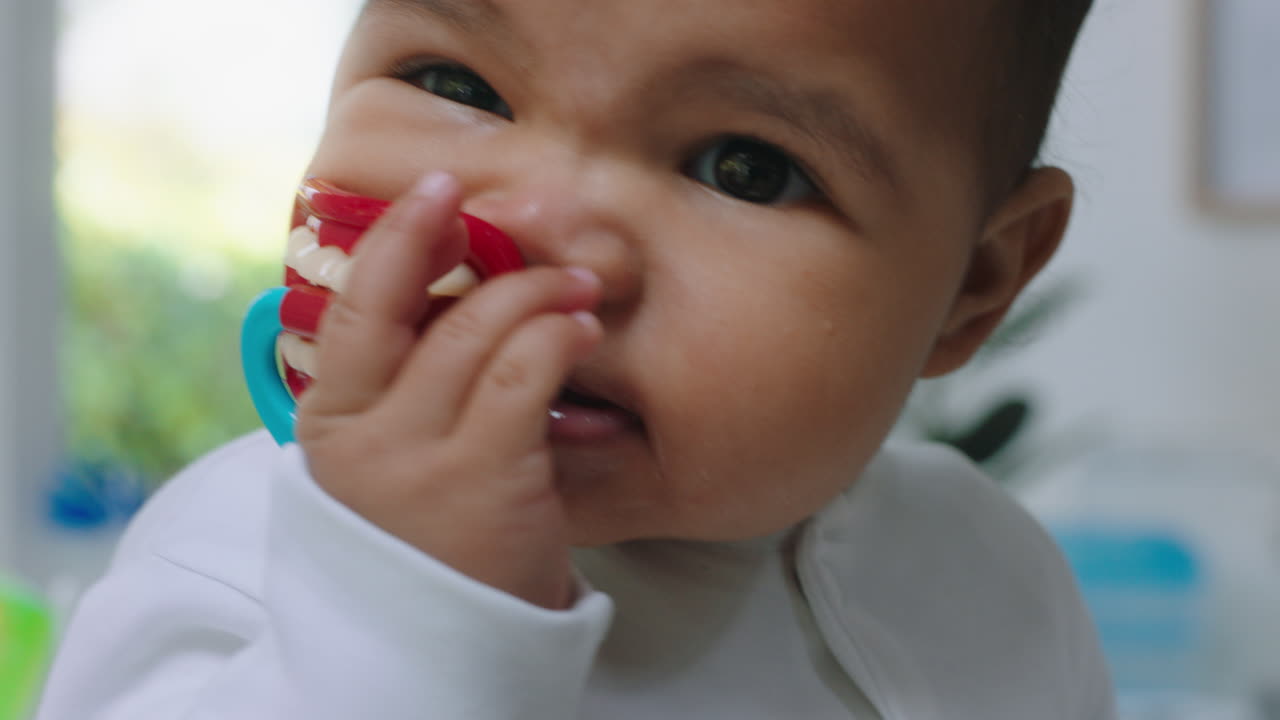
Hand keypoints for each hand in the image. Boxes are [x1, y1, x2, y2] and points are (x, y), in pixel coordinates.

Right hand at [295, 172, 602, 608]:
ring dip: (538, 292)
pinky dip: (558, 336)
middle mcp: (363, 434)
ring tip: (577, 286)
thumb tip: (458, 288)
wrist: (440, 649)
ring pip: (479, 332)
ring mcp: (419, 458)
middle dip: (476, 247)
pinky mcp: (484, 480)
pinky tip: (580, 328)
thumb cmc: (429, 540)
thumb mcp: (393, 461)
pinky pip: (526, 375)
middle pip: (417, 308)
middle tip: (530, 223)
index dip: (397, 238)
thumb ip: (407, 386)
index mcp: (332, 421)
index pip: (356, 308)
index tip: (437, 191)